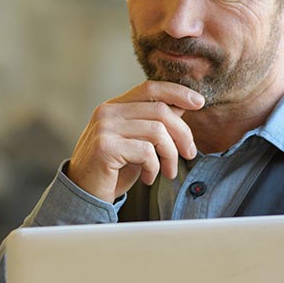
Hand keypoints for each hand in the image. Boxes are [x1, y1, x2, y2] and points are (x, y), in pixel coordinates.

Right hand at [65, 81, 203, 202]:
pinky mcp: (105, 147)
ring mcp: (104, 128)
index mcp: (113, 107)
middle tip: (189, 153)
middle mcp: (107, 112)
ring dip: (170, 155)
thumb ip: (153, 124)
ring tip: (168, 171)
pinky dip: (154, 168)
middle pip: (160, 111)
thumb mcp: (136, 143)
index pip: (149, 88)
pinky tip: (148, 178)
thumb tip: (181, 107)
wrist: (84, 194)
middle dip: (183, 133)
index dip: (177, 92)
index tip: (199, 103)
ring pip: (157, 132)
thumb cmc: (112, 170)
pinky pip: (146, 152)